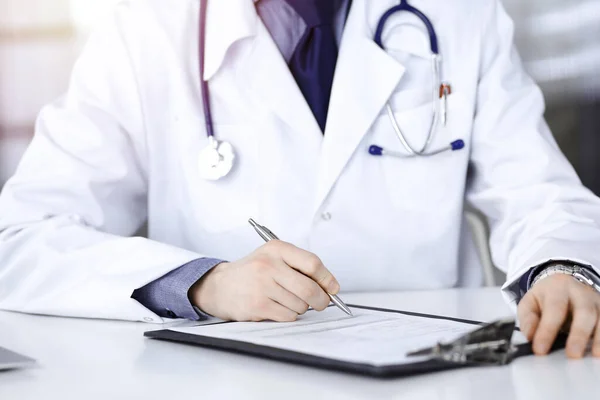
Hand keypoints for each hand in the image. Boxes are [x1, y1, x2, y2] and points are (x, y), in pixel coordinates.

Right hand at [189, 241, 339, 321]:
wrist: (220, 286)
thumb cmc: (252, 272)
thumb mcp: (273, 257)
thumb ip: (299, 266)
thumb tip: (330, 287)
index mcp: (276, 249)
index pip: (312, 263)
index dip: (327, 279)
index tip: (333, 288)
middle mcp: (268, 265)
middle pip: (309, 288)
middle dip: (321, 300)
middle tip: (321, 303)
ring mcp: (262, 286)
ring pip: (300, 305)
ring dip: (301, 308)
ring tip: (286, 301)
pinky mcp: (257, 305)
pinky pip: (288, 316)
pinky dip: (289, 315)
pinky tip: (276, 307)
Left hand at [518, 274, 599, 357]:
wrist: (563, 284)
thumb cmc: (546, 297)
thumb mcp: (530, 303)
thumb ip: (528, 319)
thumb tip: (529, 336)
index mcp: (557, 289)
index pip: (554, 309)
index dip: (547, 331)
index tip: (540, 350)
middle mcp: (581, 293)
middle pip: (584, 312)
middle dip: (579, 334)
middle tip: (572, 355)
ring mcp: (596, 302)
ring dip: (599, 338)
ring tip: (594, 355)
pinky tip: (599, 351)